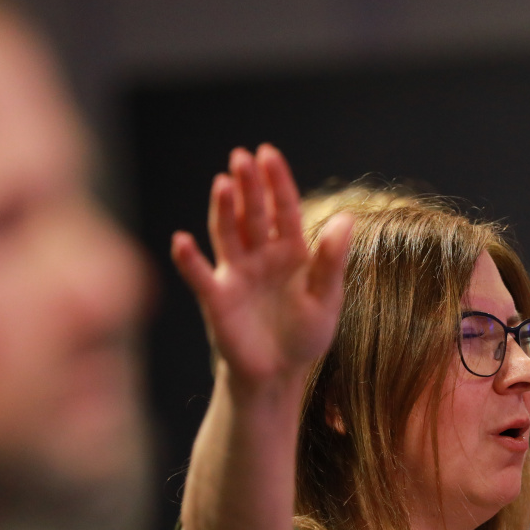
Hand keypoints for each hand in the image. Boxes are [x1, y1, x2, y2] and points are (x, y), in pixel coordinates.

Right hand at [171, 144, 353, 391]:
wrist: (279, 375)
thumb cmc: (305, 336)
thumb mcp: (326, 298)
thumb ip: (332, 260)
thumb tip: (347, 217)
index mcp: (292, 251)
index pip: (284, 208)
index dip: (276, 181)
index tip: (268, 154)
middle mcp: (261, 255)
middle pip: (253, 214)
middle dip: (248, 186)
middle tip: (241, 157)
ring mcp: (236, 273)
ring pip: (227, 234)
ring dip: (223, 210)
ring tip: (222, 184)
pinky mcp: (217, 298)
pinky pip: (199, 275)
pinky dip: (189, 260)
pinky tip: (182, 240)